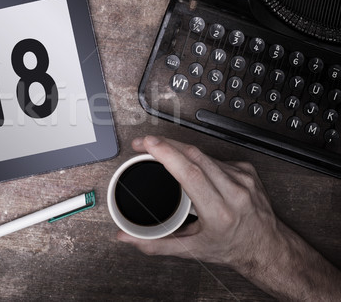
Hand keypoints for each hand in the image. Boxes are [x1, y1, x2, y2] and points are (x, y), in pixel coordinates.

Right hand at [117, 135, 340, 299]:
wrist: (266, 246)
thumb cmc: (231, 247)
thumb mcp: (191, 250)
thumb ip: (154, 244)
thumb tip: (125, 237)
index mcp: (219, 212)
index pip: (191, 173)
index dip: (167, 154)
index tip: (148, 144)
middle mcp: (234, 192)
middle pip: (194, 156)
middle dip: (164, 144)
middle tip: (143, 143)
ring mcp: (242, 178)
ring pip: (203, 153)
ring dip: (177, 148)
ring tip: (158, 150)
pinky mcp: (246, 170)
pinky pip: (214, 157)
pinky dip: (197, 158)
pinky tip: (189, 164)